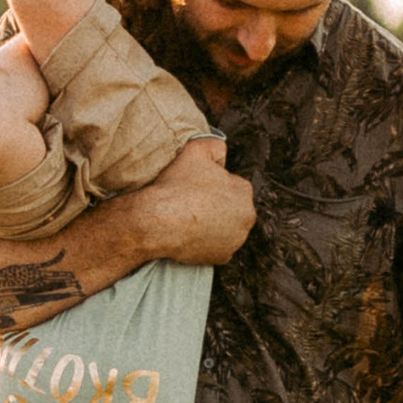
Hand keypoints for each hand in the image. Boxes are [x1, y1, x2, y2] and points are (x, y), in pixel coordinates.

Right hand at [119, 139, 254, 270]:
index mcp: (243, 190)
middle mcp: (246, 216)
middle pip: (231, 207)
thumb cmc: (175, 185)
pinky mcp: (223, 257)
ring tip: (190, 218)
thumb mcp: (195, 149)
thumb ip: (215, 144)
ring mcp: (236, 239)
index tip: (194, 187)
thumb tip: (222, 152)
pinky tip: (191, 234)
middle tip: (191, 203)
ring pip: (226, 228)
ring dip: (213, 223)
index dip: (210, 184)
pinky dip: (207, 242)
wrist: (156, 221)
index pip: (230, 184)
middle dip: (216, 205)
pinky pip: (217, 247)